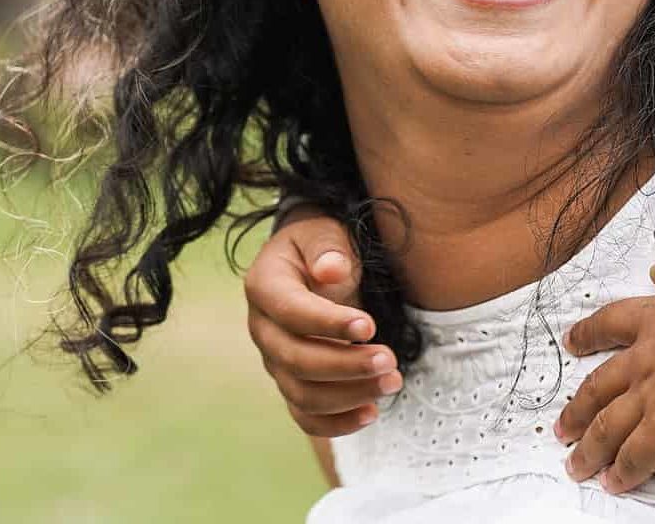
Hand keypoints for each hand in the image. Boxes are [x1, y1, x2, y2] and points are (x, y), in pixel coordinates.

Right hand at [244, 208, 400, 436]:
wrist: (313, 264)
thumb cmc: (320, 246)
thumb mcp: (324, 232)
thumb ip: (327, 248)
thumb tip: (331, 270)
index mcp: (264, 286)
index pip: (290, 312)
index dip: (327, 323)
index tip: (370, 326)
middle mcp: (262, 328)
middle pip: (295, 360)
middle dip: (345, 365)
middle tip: (390, 360)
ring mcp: (274, 361)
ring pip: (302, 394)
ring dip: (349, 395)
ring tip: (392, 382)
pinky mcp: (291, 383)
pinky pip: (306, 415)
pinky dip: (337, 423)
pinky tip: (372, 412)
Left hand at [556, 244, 654, 492]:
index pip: (610, 324)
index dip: (588, 335)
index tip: (572, 343)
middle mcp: (645, 357)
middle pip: (598, 385)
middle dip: (578, 409)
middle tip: (562, 426)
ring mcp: (652, 393)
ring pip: (608, 424)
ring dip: (590, 447)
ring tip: (576, 464)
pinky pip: (638, 455)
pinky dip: (624, 471)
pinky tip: (614, 483)